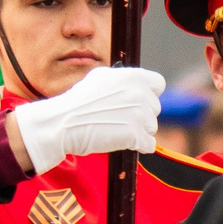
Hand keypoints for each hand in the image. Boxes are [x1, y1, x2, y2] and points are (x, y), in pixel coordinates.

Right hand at [8, 66, 163, 171]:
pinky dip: (138, 146)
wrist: (63, 123)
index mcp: (133, 77)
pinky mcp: (136, 136)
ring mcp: (140, 115)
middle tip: (120, 119)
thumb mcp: (100, 78)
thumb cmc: (77, 102)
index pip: (158, 84)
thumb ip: (121, 79)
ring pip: (151, 127)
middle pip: (155, 108)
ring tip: (116, 130)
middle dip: (141, 115)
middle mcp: (140, 94)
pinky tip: (122, 142)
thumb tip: (132, 81)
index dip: (149, 93)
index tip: (140, 101)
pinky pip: (149, 145)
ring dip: (138, 131)